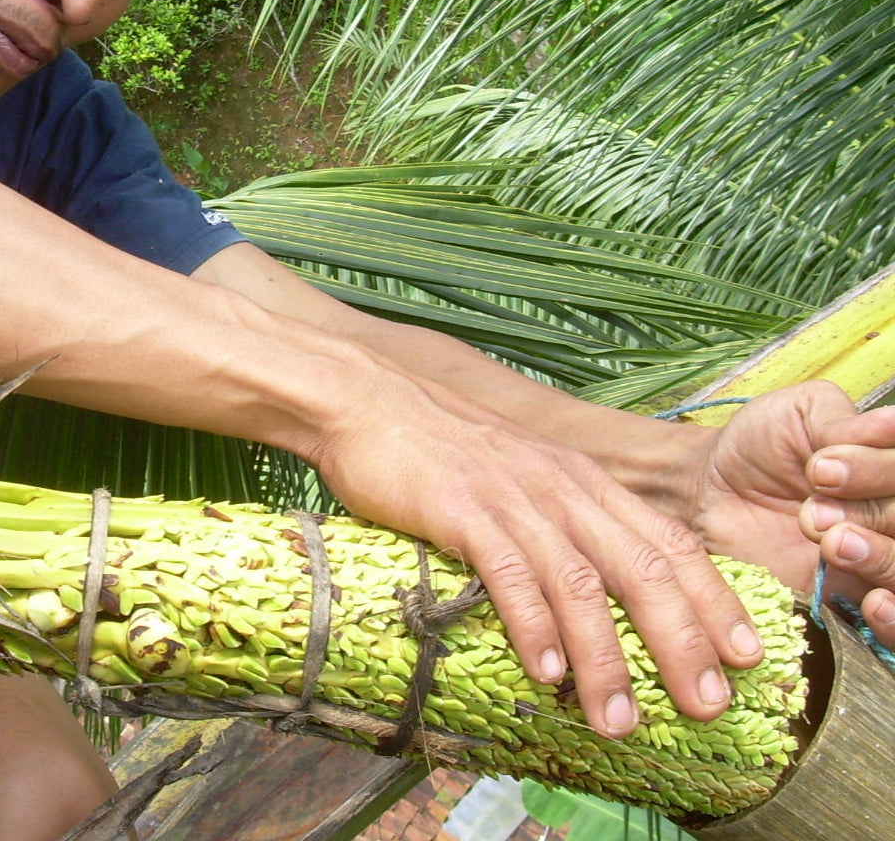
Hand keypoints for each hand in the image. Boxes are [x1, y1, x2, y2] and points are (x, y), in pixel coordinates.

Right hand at [314, 373, 763, 738]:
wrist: (372, 399)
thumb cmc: (444, 445)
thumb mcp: (522, 471)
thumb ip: (562, 514)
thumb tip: (595, 582)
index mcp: (582, 478)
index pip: (668, 540)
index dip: (712, 599)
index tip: (746, 654)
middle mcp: (561, 486)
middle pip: (640, 568)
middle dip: (682, 642)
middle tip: (707, 705)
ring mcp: (512, 496)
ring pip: (579, 583)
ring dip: (605, 658)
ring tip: (617, 720)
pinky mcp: (462, 508)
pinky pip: (508, 573)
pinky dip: (532, 625)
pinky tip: (544, 671)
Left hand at [686, 381, 894, 645]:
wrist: (710, 489)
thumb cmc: (760, 444)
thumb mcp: (801, 414)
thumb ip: (847, 424)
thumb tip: (890, 424)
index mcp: (889, 467)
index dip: (879, 470)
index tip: (819, 468)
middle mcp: (890, 512)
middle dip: (869, 511)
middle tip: (812, 508)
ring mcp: (878, 558)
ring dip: (878, 555)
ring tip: (828, 541)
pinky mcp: (855, 600)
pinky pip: (894, 623)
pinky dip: (893, 617)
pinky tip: (874, 603)